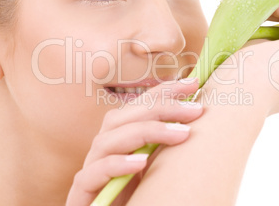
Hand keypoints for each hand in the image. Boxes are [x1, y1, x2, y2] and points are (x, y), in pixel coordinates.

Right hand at [65, 79, 202, 205]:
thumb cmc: (141, 197)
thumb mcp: (158, 167)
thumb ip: (166, 146)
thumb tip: (196, 122)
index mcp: (120, 139)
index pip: (138, 106)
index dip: (163, 91)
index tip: (193, 83)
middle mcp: (104, 150)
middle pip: (122, 117)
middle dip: (160, 108)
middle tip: (195, 110)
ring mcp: (91, 170)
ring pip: (108, 140)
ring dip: (146, 132)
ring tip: (181, 134)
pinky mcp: (82, 193)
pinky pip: (92, 173)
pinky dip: (117, 164)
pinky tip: (141, 162)